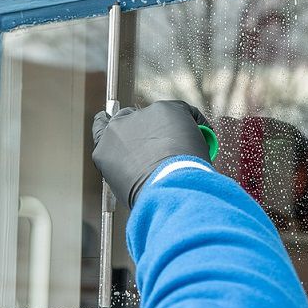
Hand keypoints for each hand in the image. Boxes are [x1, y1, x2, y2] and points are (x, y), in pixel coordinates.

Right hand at [92, 100, 211, 207]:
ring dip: (173, 128)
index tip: (128, 127)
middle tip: (167, 140)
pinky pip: (186, 112)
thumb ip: (127, 169)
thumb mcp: (126, 188)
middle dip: (148, 126)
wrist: (168, 189)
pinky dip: (197, 122)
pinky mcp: (166, 110)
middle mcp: (119, 128)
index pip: (102, 127)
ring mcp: (142, 116)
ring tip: (188, 148)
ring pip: (161, 116)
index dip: (117, 126)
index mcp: (105, 149)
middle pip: (131, 116)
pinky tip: (205, 136)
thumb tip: (144, 169)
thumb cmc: (151, 197)